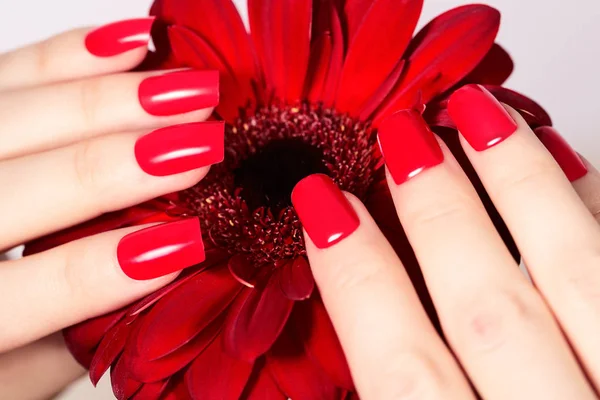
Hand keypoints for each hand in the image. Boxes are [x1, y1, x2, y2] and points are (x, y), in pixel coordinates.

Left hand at [0, 19, 220, 398]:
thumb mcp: (5, 379)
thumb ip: (73, 347)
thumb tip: (155, 294)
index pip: (32, 292)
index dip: (109, 268)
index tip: (189, 243)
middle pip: (19, 187)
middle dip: (116, 165)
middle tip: (202, 145)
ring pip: (10, 114)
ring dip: (103, 101)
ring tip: (185, 90)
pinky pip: (3, 72)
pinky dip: (65, 56)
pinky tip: (122, 45)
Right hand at [292, 85, 599, 398]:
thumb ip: (399, 395)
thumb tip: (361, 314)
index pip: (402, 373)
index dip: (356, 282)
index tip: (323, 207)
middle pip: (488, 314)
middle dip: (439, 214)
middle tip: (404, 140)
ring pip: (577, 277)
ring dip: (524, 188)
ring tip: (483, 118)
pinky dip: (597, 209)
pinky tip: (570, 166)